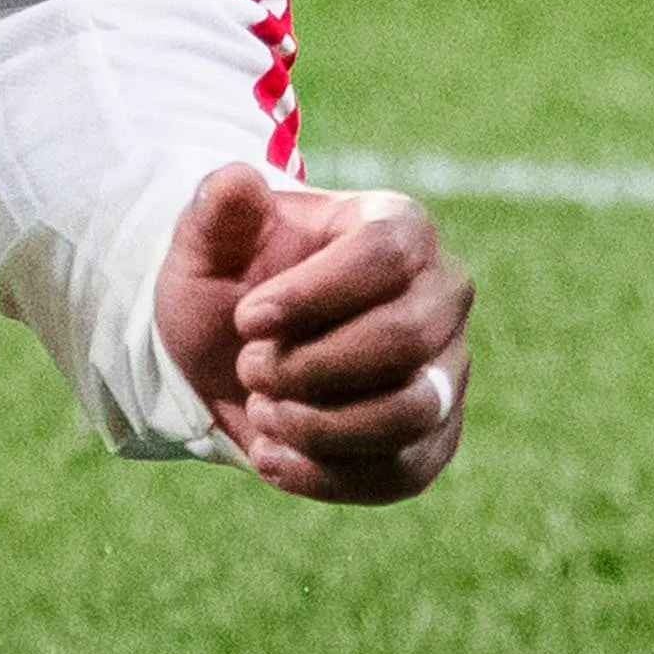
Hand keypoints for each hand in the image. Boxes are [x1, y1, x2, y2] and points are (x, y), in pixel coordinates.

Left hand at [154, 167, 470, 502]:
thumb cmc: (229, 289)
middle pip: (406, 338)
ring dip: (321, 424)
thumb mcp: (206, 247)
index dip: (313, 296)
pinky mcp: (435, 439)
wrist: (229, 363)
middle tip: (250, 368)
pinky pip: (403, 470)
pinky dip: (326, 473)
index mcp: (399, 227)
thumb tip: (234, 180)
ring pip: (414, 411)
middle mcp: (441, 295)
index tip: (246, 320)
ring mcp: (447, 371)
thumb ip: (217, 212)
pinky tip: (271, 456)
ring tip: (262, 412)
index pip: (387, 256)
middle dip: (311, 365)